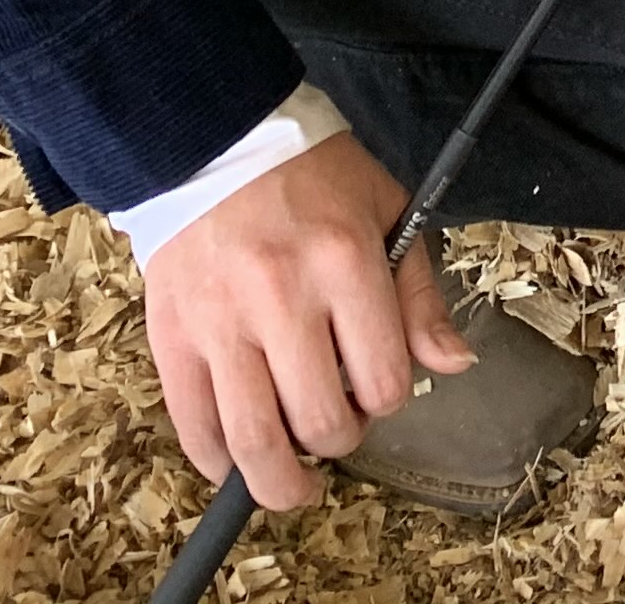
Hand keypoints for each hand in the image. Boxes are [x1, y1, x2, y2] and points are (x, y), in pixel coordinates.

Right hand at [142, 134, 468, 511]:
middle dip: (340, 440)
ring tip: (293, 480)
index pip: (384, 380)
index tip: (379, 390)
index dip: (389, 401)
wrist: (214, 144)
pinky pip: (193, 428)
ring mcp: (221, 324)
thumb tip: (453, 364)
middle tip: (338, 424)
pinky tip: (237, 460)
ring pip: (255, 442)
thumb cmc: (312, 177)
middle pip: (322, 423)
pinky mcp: (171, 338)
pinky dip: (218, 463)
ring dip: (281, 480)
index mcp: (345, 263)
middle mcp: (282, 299)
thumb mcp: (387, 210)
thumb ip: (419, 293)